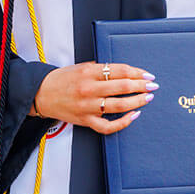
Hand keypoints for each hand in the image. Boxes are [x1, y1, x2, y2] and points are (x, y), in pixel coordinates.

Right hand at [31, 62, 155, 134]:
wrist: (41, 94)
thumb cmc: (61, 79)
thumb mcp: (80, 66)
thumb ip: (100, 68)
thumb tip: (122, 71)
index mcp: (88, 72)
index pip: (119, 70)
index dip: (137, 72)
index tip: (147, 74)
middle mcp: (89, 89)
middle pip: (122, 87)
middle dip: (142, 86)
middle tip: (153, 85)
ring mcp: (88, 106)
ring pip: (119, 105)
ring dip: (137, 101)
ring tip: (147, 98)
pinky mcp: (85, 121)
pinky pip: (108, 126)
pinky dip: (123, 122)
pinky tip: (133, 116)